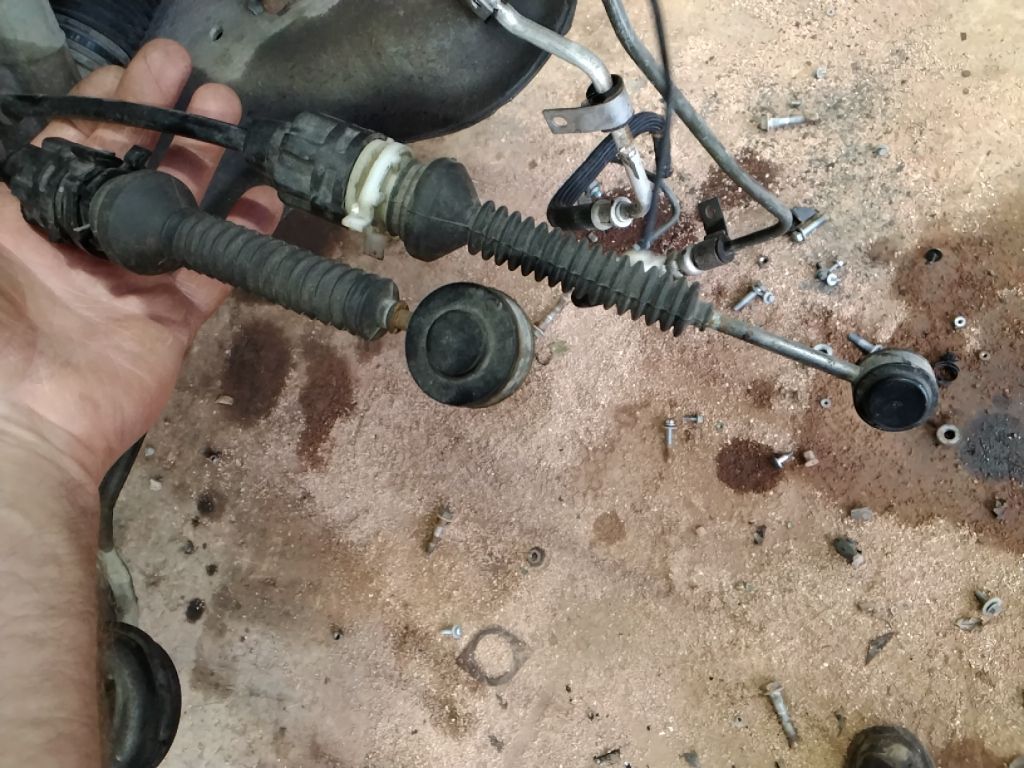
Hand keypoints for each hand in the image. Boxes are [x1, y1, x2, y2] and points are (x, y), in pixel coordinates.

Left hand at [0, 40, 283, 483]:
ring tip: (228, 112)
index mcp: (27, 219)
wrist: (27, 423)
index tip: (138, 71)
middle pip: (129, 164)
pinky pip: (213, 268)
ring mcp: (130, 277)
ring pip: (176, 206)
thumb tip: (26, 148)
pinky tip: (265, 200)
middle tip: (194, 76)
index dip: (104, 103)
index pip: (71, 145)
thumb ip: (14, 197)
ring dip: (202, 160)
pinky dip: (241, 236)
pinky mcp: (171, 315)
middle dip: (160, 115)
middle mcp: (82, 239)